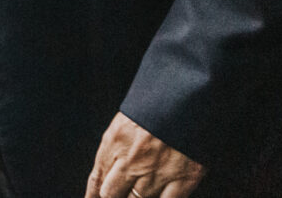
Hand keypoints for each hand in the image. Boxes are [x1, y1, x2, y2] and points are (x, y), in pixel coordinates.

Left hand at [86, 113, 204, 197]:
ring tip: (139, 191)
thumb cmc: (156, 103)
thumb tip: (109, 170)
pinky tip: (158, 197)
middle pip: (112, 195)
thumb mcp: (126, 120)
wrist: (188, 94)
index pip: (97, 178)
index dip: (93, 194)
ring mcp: (158, 172)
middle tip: (119, 193)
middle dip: (113, 196)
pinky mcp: (184, 179)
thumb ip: (115, 146)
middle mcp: (132, 161)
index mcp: (115, 142)